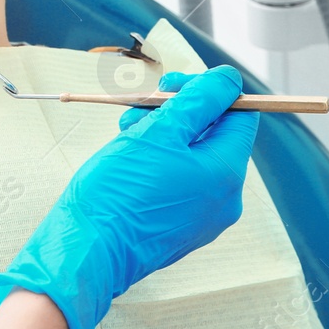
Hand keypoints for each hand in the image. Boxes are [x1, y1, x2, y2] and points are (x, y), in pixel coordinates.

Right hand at [0, 66, 259, 328]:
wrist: (88, 248)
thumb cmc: (119, 190)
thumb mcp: (159, 131)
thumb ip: (199, 100)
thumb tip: (228, 80)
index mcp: (225, 173)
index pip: (240, 116)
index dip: (209, 92)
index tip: (173, 85)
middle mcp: (223, 199)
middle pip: (214, 135)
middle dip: (179, 111)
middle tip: (144, 104)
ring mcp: (203, 216)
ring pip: (193, 156)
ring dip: (163, 133)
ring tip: (128, 131)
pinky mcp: (181, 227)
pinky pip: (181, 181)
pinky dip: (159, 161)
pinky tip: (130, 156)